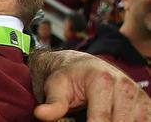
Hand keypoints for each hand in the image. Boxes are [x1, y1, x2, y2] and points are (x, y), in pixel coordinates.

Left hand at [33, 50, 150, 120]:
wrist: (82, 65)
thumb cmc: (68, 77)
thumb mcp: (56, 87)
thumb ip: (53, 103)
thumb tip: (40, 114)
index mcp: (102, 80)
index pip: (101, 119)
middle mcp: (124, 86)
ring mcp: (138, 95)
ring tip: (94, 120)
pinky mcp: (146, 104)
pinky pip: (145, 121)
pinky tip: (117, 121)